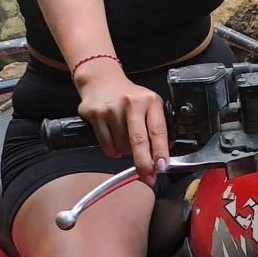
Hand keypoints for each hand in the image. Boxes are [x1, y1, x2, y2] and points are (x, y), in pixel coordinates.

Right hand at [73, 59, 168, 184]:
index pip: (157, 130)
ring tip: (125, 140)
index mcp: (150, 101)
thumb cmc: (130, 97)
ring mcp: (111, 109)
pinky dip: (113, 151)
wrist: (102, 80)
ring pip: (122, 146)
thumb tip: (162, 157)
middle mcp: (131, 103)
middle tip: (148, 177)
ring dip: (126, 152)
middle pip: (138, 141)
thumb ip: (157, 126)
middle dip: (144, 163)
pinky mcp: (95, 114)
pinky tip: (114, 140)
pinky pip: (107, 146)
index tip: (162, 167)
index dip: (160, 151)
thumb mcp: (150, 105)